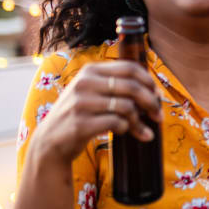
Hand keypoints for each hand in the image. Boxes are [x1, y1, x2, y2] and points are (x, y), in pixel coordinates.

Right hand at [32, 61, 161, 164]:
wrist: (50, 140)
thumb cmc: (80, 115)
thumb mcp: (92, 92)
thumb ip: (117, 86)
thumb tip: (155, 92)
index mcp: (90, 70)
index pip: (130, 68)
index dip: (149, 82)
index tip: (158, 96)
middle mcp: (84, 83)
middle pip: (132, 87)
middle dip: (152, 103)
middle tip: (158, 116)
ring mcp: (81, 103)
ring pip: (127, 107)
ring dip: (139, 121)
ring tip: (143, 130)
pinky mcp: (81, 124)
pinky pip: (116, 123)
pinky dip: (126, 129)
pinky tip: (123, 132)